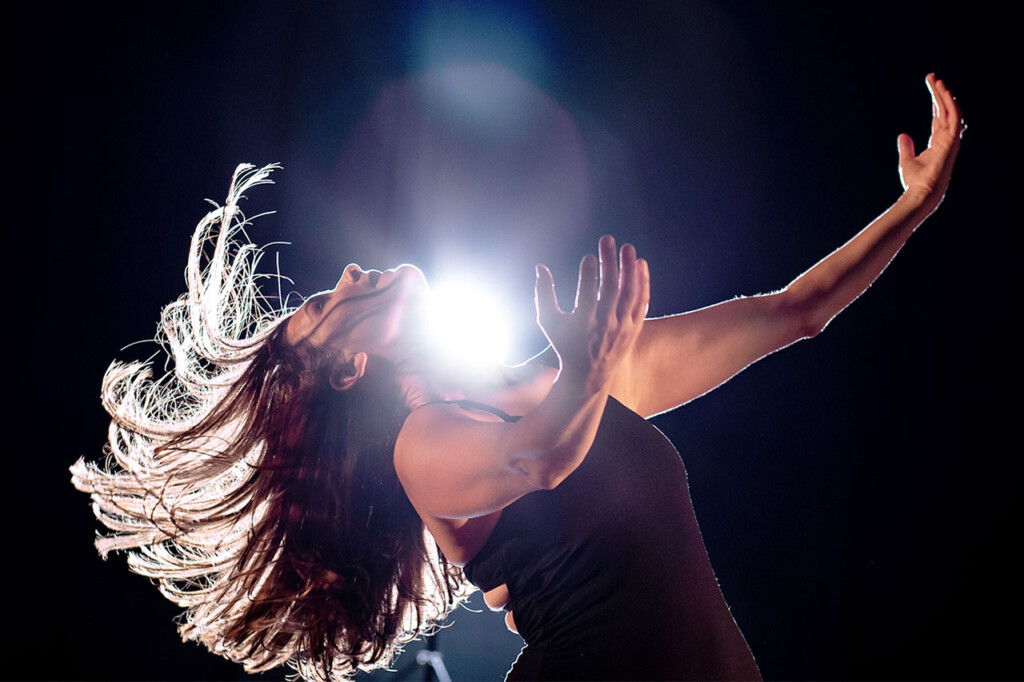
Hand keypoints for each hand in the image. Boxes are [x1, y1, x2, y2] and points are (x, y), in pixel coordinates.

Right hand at [535, 236, 649, 389]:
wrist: (589, 374)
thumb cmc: (565, 343)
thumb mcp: (548, 322)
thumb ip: (543, 294)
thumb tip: (540, 267)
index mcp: (583, 324)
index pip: (587, 295)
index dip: (588, 275)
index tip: (589, 256)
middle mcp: (605, 325)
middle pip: (611, 289)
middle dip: (610, 263)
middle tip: (608, 239)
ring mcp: (622, 327)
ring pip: (630, 294)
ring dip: (630, 269)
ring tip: (627, 247)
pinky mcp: (634, 328)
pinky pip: (641, 302)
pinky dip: (643, 283)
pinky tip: (640, 264)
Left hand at [897, 73, 964, 206]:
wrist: (919, 194)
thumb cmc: (915, 181)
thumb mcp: (907, 160)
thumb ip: (906, 147)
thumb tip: (903, 135)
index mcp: (938, 141)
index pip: (939, 116)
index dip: (936, 100)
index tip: (931, 85)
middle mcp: (947, 138)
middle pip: (945, 110)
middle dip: (939, 93)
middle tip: (932, 77)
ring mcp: (951, 140)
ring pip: (951, 112)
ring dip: (945, 96)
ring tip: (937, 82)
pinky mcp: (951, 143)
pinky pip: (954, 120)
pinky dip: (951, 106)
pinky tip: (945, 94)